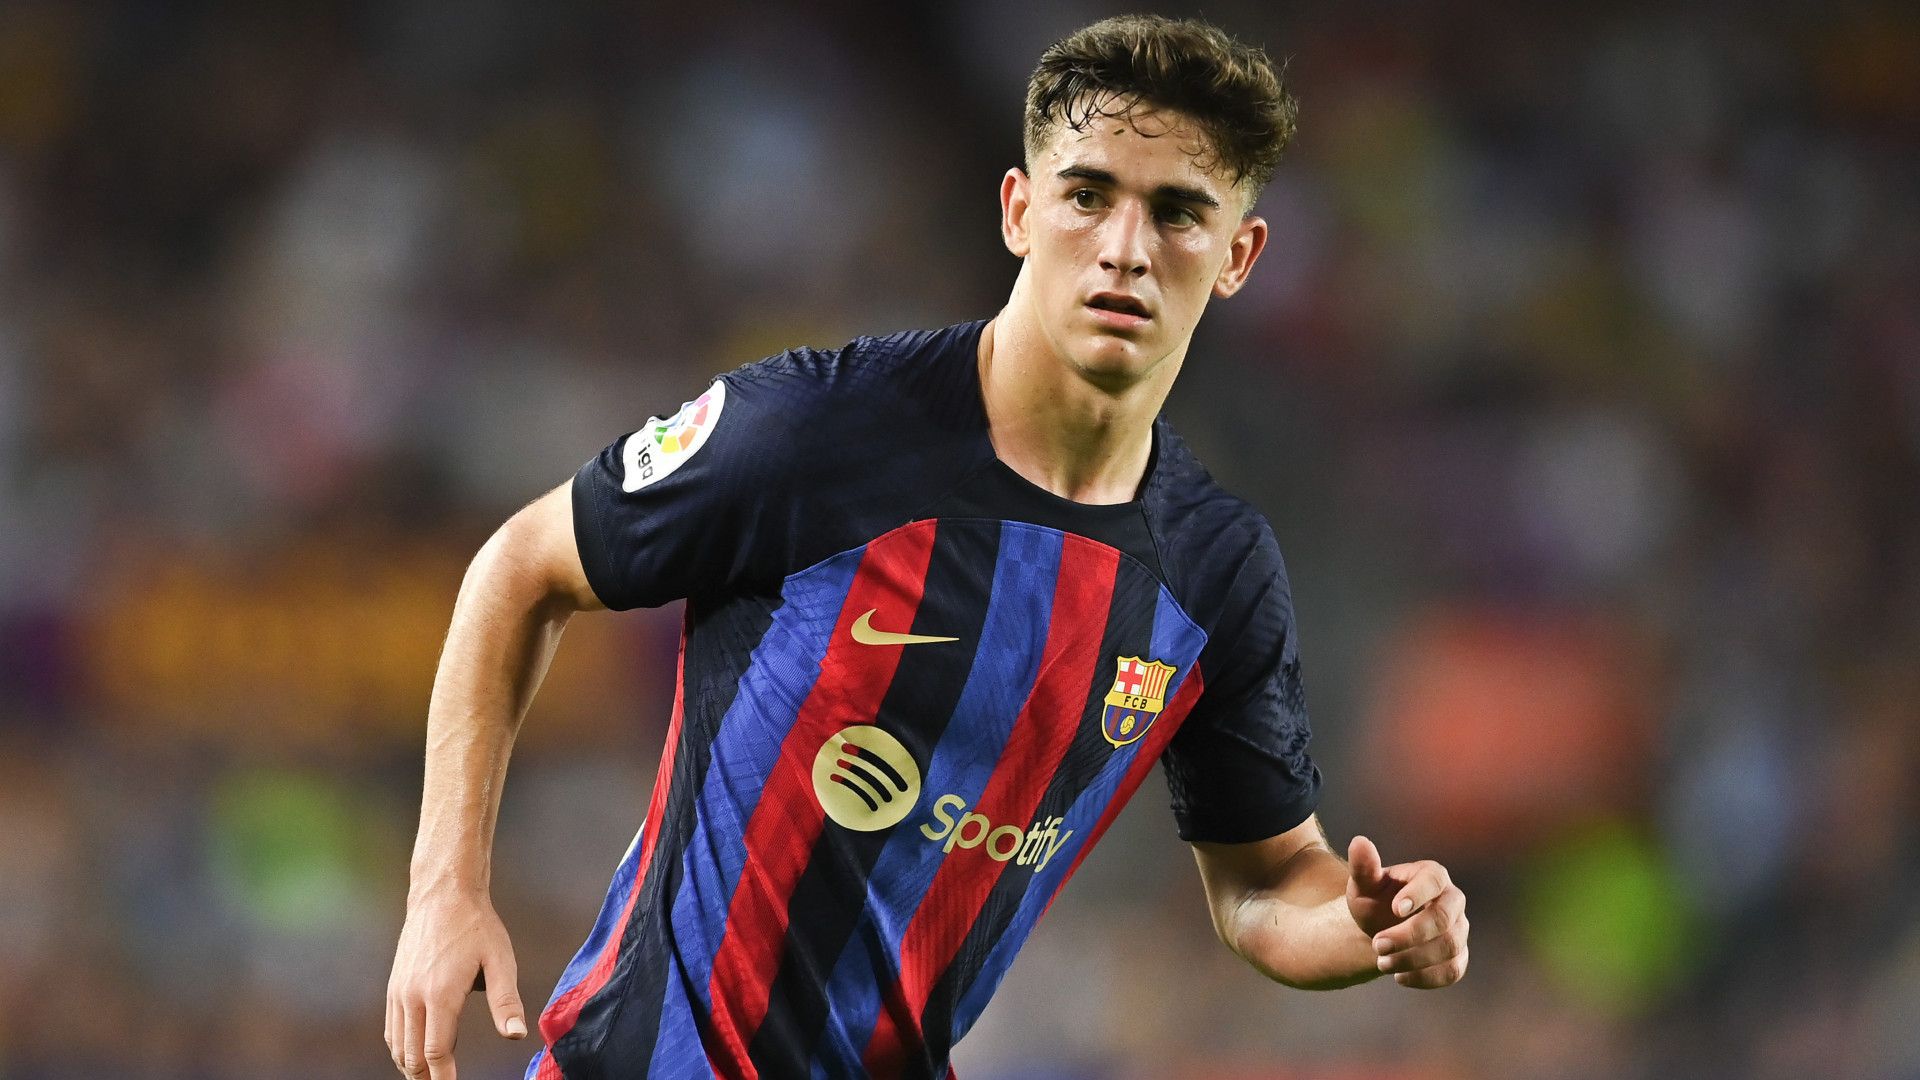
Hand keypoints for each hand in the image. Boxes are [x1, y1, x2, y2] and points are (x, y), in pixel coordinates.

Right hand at [385, 889, 526, 1078]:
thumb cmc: (477, 926)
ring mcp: (399, 991)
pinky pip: (392, 1028)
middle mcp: (413, 997)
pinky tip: (413, 1054)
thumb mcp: (500, 960)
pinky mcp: (394, 985)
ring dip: (410, 1066)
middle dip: (425, 1078)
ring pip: (397, 1044)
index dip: (443, 1077)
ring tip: (428, 1078)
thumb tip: (516, 1035)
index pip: (436, 1052)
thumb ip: (506, 1001)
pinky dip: (400, 1047)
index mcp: (440, 995)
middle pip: (412, 1056)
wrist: (442, 894)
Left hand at [1345, 835, 1468, 987]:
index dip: (1418, 894)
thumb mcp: (1364, 884)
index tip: (1395, 908)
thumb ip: (1363, 866)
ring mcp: (1459, 930)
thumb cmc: (1375, 899)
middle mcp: (1453, 901)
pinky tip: (1399, 976)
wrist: (1382, 928)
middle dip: (1409, 935)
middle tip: (1377, 945)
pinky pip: (1452, 971)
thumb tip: (1359, 842)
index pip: (1434, 881)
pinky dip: (1426, 977)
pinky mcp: (1458, 957)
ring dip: (1413, 959)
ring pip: (1448, 948)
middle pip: (1443, 919)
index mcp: (1433, 875)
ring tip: (1382, 962)